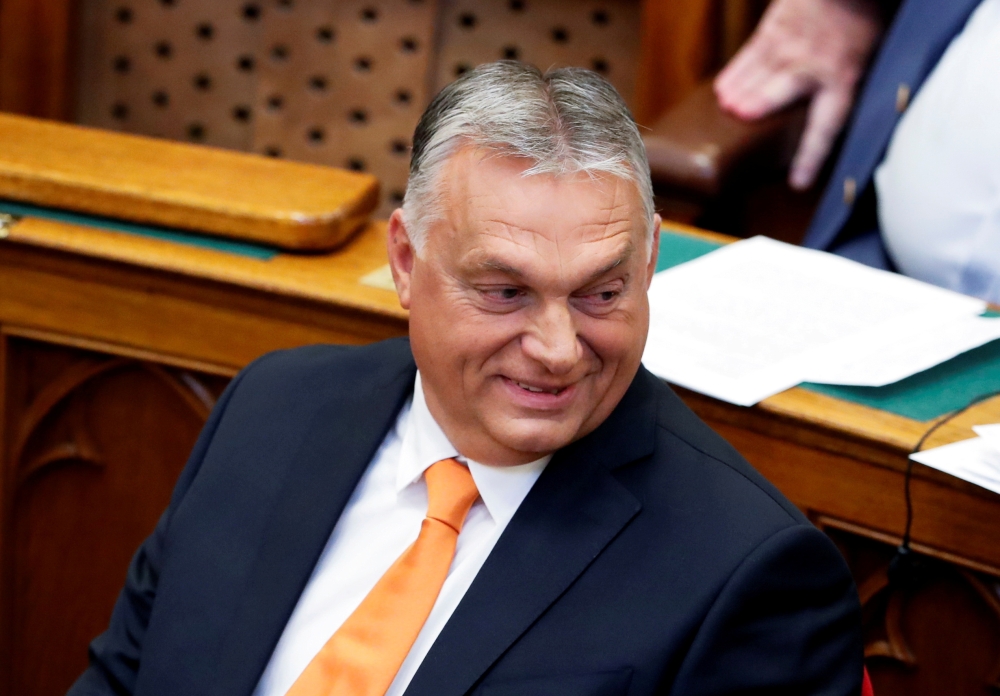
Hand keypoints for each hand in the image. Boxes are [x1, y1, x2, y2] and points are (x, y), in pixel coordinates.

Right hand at [714, 0, 882, 188]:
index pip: (824, 128)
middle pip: (776, 94)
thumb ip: (855, 86)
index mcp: (843, 81)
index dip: (810, 157)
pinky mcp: (772, 30)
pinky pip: (748, 56)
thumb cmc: (864, 19)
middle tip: (740, 117)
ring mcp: (788, 47)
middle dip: (756, 105)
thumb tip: (848, 119)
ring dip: (737, 93)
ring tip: (726, 107)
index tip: (797, 183)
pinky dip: (734, 73)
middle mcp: (811, 67)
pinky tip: (722, 88)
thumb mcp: (874, 55)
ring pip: (756, 75)